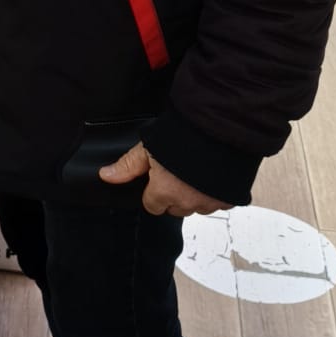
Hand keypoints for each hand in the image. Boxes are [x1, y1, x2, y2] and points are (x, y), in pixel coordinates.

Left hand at [99, 143, 224, 217]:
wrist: (219, 128)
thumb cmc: (183, 135)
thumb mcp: (148, 147)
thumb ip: (128, 165)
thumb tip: (106, 175)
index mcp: (164, 192)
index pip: (152, 205)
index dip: (153, 191)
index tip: (158, 179)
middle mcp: (186, 202)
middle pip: (174, 208)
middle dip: (174, 194)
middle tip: (177, 172)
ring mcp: (209, 202)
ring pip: (196, 207)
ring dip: (194, 195)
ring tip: (195, 172)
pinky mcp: (228, 199)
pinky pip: (217, 203)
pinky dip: (214, 193)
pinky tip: (211, 174)